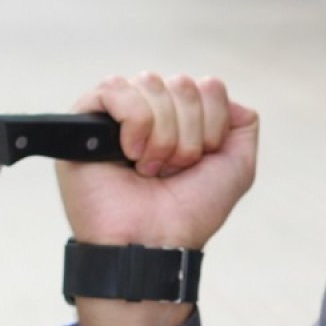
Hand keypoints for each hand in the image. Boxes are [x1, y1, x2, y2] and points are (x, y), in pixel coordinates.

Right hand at [57, 72, 258, 325]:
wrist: (155, 242)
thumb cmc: (190, 211)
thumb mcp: (236, 167)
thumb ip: (242, 123)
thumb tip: (214, 88)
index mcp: (181, 118)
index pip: (208, 86)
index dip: (212, 125)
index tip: (198, 162)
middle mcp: (150, 110)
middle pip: (183, 84)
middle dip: (187, 134)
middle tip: (171, 170)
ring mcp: (116, 113)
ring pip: (152, 83)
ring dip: (162, 136)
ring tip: (149, 169)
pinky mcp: (83, 118)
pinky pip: (115, 88)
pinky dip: (134, 123)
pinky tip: (129, 155)